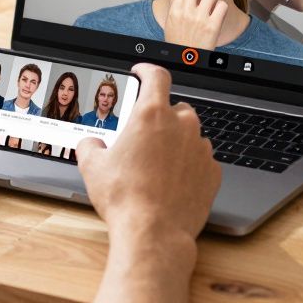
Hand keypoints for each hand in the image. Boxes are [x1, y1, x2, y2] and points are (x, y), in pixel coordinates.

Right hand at [77, 64, 219, 243]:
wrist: (154, 233)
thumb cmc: (125, 198)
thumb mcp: (92, 166)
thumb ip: (90, 145)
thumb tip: (91, 144)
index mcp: (151, 114)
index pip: (156, 75)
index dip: (147, 69)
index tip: (142, 72)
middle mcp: (182, 125)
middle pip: (174, 107)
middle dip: (160, 118)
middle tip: (142, 139)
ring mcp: (201, 148)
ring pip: (189, 134)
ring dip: (175, 143)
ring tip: (156, 166)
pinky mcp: (212, 172)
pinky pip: (200, 159)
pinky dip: (189, 165)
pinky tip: (171, 182)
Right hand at [161, 0, 228, 49]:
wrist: (188, 60)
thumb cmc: (179, 41)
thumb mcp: (172, 22)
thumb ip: (176, 3)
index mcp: (176, 9)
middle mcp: (186, 11)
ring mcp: (200, 17)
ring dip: (212, 2)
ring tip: (208, 14)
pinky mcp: (213, 24)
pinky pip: (222, 6)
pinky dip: (221, 10)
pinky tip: (216, 18)